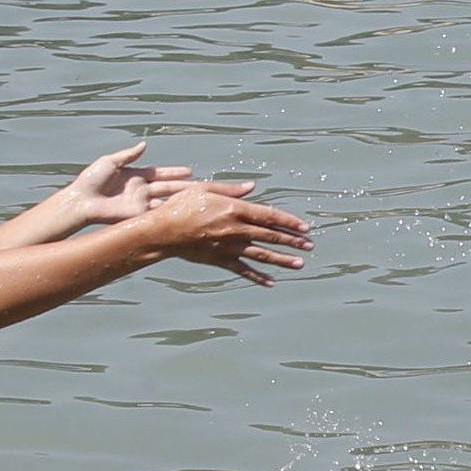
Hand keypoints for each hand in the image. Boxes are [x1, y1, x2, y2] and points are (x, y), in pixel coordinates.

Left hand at [66, 139, 194, 224]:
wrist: (82, 200)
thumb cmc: (91, 179)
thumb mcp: (110, 162)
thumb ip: (129, 155)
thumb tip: (144, 144)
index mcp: (136, 176)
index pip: (160, 174)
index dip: (174, 172)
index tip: (189, 171)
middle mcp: (141, 190)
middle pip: (167, 187)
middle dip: (183, 186)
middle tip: (201, 186)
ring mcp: (141, 203)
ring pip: (165, 200)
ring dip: (179, 199)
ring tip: (197, 199)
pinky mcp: (137, 214)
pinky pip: (156, 212)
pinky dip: (169, 211)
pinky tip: (182, 210)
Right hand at [149, 183, 312, 285]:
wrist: (161, 232)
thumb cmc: (180, 206)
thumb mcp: (204, 189)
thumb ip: (231, 188)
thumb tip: (253, 188)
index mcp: (234, 210)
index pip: (269, 216)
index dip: (289, 222)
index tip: (305, 227)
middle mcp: (235, 230)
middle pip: (270, 236)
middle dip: (292, 241)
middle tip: (309, 245)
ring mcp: (228, 247)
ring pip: (261, 255)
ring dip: (282, 260)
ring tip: (299, 264)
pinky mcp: (219, 260)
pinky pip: (242, 270)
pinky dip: (257, 276)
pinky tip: (271, 282)